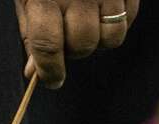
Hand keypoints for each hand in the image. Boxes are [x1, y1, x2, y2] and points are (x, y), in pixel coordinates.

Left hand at [14, 0, 140, 89]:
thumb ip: (30, 29)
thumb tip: (34, 71)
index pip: (48, 46)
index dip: (50, 71)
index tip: (52, 80)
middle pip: (83, 45)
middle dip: (74, 50)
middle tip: (67, 35)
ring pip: (111, 39)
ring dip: (98, 38)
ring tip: (87, 21)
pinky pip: (129, 19)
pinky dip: (117, 22)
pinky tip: (103, 8)